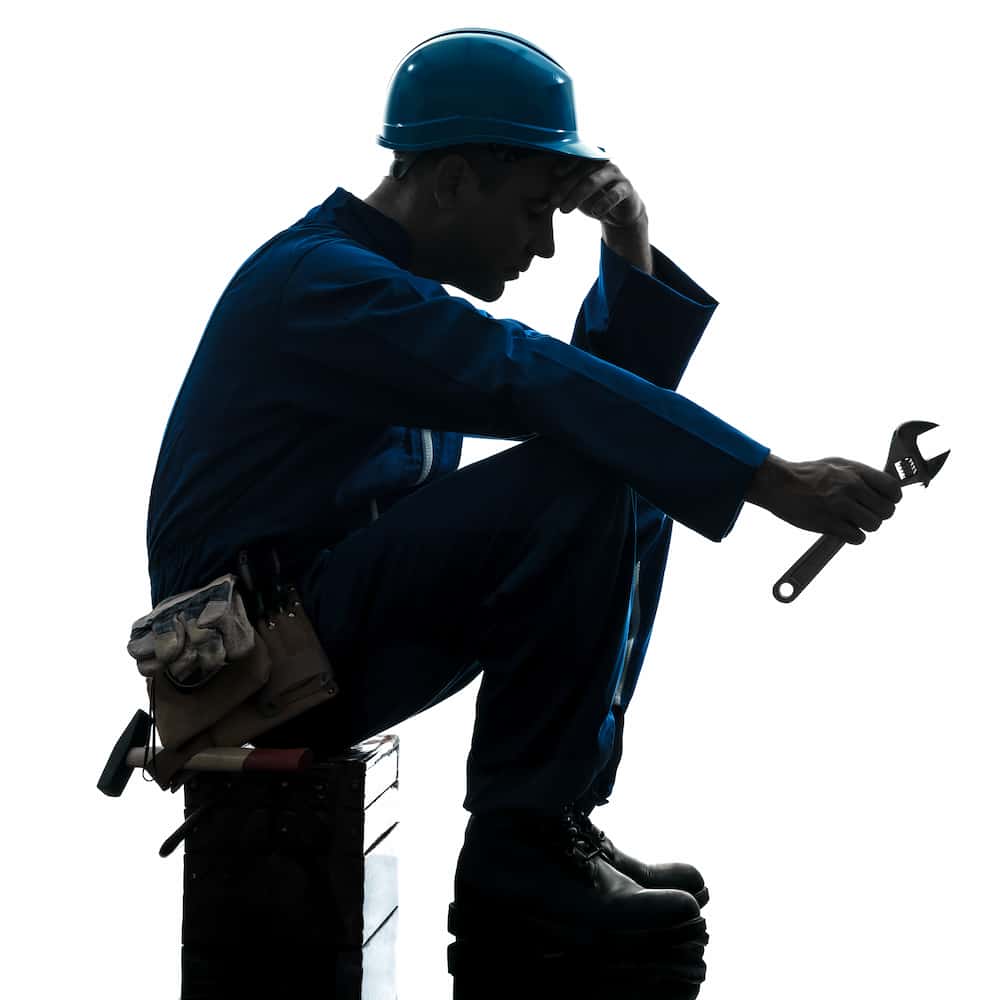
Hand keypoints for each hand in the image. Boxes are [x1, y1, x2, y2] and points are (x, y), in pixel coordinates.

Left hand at [548, 158, 646, 227]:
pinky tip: (595, 213)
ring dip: (578, 195)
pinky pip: (615, 193)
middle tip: (553, 201)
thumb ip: (563, 189)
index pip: (577, 157)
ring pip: (595, 180)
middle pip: (583, 170)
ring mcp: (616, 174)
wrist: (619, 212)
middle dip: (566, 185)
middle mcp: (604, 163)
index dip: (566, 163)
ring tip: (565, 210)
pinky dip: (604, 203)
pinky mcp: (627, 188)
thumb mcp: (576, 192)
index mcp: (591, 160)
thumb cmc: (594, 198)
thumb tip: (538, 198)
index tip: (554, 174)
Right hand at [747, 454, 902, 543]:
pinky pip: (857, 537)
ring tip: (850, 521)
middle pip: (887, 511)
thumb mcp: (837, 465)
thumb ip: (861, 475)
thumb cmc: (806, 475)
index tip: (884, 502)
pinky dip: (852, 537)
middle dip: (878, 515)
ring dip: (864, 527)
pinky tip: (842, 529)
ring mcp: (840, 505)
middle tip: (864, 513)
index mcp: (855, 471)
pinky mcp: (829, 523)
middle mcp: (851, 487)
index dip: (892, 499)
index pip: (893, 489)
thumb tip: (884, 487)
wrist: (778, 484)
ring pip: (874, 525)